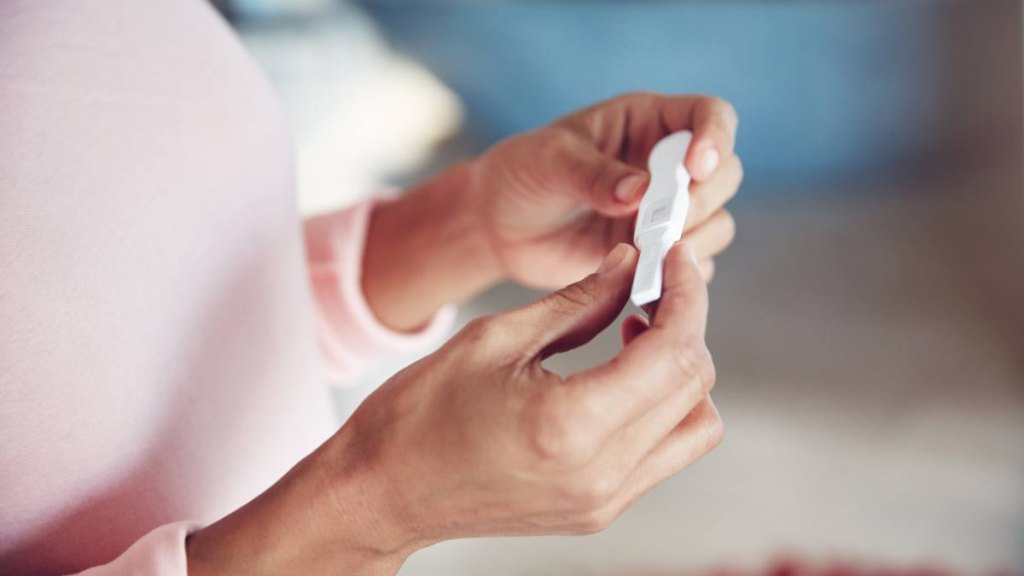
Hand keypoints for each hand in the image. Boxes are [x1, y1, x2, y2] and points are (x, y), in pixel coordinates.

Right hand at [351, 243, 719, 544]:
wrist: (383, 491)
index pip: (674, 353)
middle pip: (695, 388)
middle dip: (687, 324)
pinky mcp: (597, 510)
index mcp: (571, 425)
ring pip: (696, 427)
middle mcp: (600, 475)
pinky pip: (663, 454)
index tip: (676, 259)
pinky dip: (661, 406)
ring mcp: (603, 501)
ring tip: (636, 334)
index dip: (688, 295)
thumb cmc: (419, 416)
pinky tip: (620, 374)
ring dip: (681, 371)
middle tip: (654, 286)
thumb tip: (630, 266)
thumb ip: (577, 302)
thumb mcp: (495, 338)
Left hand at [471, 92, 741, 287]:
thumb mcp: (550, 160)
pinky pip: (691, 268)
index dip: (715, 139)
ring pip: (717, 224)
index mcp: (648, 123)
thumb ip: (594, 174)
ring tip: (646, 252)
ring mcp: (666, 213)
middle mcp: (667, 166)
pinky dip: (676, 277)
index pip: (710, 116)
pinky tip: (643, 279)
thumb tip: (642, 193)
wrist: (499, 226)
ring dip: (694, 241)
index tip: (696, 168)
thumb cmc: (523, 173)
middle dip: (702, 200)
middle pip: (725, 175)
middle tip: (660, 223)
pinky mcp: (656, 255)